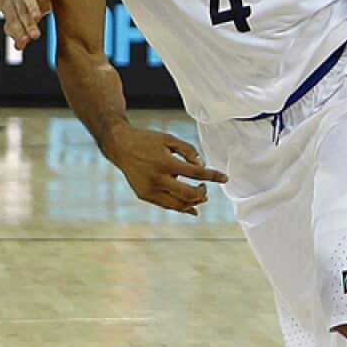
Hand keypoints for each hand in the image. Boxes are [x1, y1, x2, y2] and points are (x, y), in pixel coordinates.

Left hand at [2, 0, 51, 50]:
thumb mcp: (19, 21)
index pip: (13, 21)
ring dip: (32, 8)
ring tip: (37, 18)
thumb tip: (18, 46)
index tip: (25, 41)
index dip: (18, 31)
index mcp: (9, 8)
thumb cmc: (23, 8)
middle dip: (28, 24)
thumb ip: (18, 34)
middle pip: (21, 12)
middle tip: (35, 36)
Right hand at [104, 125, 227, 214]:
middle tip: (205, 187)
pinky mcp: (144, 195)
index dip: (213, 175)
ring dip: (193, 202)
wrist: (120, 146)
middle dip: (202, 193)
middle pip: (188, 194)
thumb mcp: (169, 139)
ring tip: (200, 195)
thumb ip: (188, 151)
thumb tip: (202, 166)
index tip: (225, 178)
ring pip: (178, 205)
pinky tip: (190, 208)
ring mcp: (149, 189)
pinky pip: (166, 205)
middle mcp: (157, 179)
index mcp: (165, 162)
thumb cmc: (148, 141)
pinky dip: (180, 207)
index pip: (196, 173)